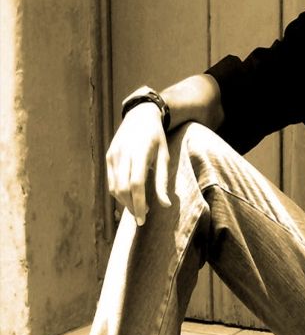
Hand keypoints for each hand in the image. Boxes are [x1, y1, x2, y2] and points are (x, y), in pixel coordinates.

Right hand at [106, 103, 170, 225]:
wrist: (140, 115)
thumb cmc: (156, 137)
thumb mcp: (164, 156)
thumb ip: (163, 181)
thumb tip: (165, 205)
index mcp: (140, 153)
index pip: (136, 184)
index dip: (139, 204)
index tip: (144, 219)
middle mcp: (123, 154)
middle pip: (122, 189)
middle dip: (131, 207)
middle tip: (142, 217)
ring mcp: (113, 155)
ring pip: (114, 187)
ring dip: (124, 202)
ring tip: (138, 208)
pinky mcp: (108, 157)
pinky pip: (111, 181)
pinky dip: (119, 193)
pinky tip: (130, 197)